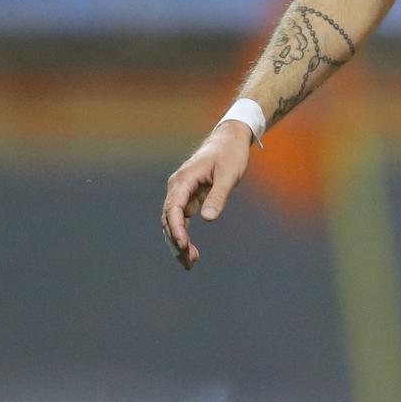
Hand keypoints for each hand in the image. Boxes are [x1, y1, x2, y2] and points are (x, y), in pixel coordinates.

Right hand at [162, 120, 253, 270]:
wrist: (230, 138)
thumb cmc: (231, 154)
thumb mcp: (229, 174)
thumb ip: (218, 195)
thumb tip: (208, 219)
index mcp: (184, 179)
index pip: (173, 208)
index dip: (175, 228)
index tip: (183, 245)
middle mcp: (178, 186)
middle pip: (169, 218)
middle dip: (176, 241)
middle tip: (189, 261)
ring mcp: (182, 191)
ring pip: (173, 221)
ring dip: (178, 241)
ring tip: (190, 262)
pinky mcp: (188, 196)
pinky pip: (182, 218)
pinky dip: (184, 234)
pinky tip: (191, 251)